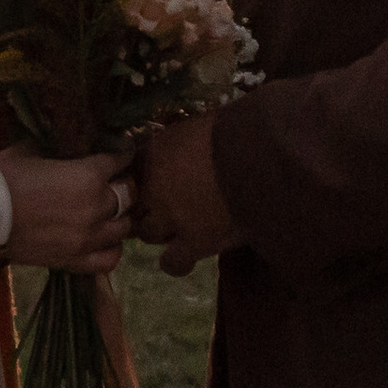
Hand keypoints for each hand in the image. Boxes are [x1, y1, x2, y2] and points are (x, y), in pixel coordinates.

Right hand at [0, 144, 136, 273]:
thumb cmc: (4, 176)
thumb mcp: (33, 150)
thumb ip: (58, 149)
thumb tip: (69, 145)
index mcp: (88, 174)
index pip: (120, 159)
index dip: (123, 152)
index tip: (122, 150)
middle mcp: (96, 206)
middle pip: (129, 194)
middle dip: (125, 184)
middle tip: (115, 181)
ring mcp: (88, 237)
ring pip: (124, 227)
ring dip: (120, 216)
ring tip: (111, 212)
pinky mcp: (75, 260)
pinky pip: (109, 259)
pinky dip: (112, 249)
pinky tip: (105, 241)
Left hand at [134, 112, 238, 276]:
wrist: (258, 153)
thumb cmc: (232, 131)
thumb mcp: (194, 125)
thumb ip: (175, 138)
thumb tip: (173, 142)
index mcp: (151, 153)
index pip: (129, 173)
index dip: (141, 180)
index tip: (154, 182)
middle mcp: (152, 186)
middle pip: (134, 205)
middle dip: (148, 207)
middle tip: (169, 206)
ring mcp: (169, 216)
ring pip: (148, 233)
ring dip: (161, 231)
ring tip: (181, 228)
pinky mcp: (193, 240)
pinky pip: (173, 262)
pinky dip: (176, 261)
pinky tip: (184, 256)